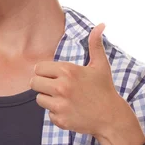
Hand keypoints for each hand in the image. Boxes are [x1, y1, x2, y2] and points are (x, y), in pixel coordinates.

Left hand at [31, 25, 132, 139]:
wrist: (111, 117)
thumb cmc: (103, 89)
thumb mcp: (100, 65)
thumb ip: (95, 45)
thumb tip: (100, 25)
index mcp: (68, 71)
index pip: (38, 68)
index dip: (45, 72)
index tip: (54, 76)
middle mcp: (62, 87)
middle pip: (33, 83)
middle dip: (42, 84)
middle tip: (56, 87)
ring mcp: (60, 104)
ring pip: (39, 98)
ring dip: (49, 99)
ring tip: (65, 99)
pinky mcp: (60, 119)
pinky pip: (48, 114)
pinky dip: (56, 113)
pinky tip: (70, 111)